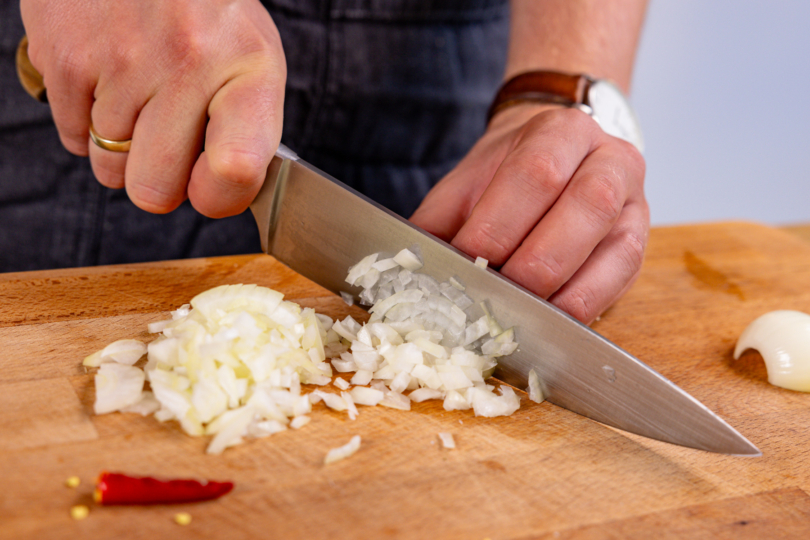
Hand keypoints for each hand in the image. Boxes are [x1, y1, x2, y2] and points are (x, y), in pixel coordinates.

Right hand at [20, 0, 285, 217]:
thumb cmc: (208, 17)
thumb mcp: (252, 62)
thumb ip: (246, 133)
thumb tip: (214, 197)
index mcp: (249, 68)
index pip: (234, 172)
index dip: (218, 197)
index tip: (211, 183)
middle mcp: (187, 62)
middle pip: (155, 191)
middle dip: (160, 178)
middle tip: (169, 137)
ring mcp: (122, 59)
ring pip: (110, 170)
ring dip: (123, 147)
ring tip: (141, 94)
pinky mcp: (66, 54)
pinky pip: (73, 139)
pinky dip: (88, 122)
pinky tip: (109, 80)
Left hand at [410, 104, 648, 323]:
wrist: (554, 159)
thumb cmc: (505, 177)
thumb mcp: (466, 184)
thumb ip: (438, 221)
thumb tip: (409, 270)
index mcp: (562, 132)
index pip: (536, 173)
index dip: (498, 225)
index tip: (464, 264)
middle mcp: (611, 161)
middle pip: (585, 207)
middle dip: (533, 263)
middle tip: (491, 297)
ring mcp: (634, 205)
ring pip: (614, 251)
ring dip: (561, 293)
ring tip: (516, 318)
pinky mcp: (638, 248)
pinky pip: (618, 284)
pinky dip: (579, 310)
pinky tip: (545, 324)